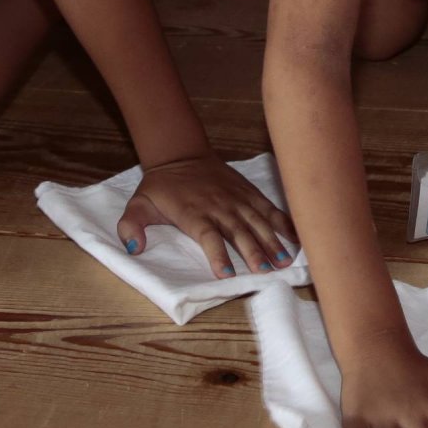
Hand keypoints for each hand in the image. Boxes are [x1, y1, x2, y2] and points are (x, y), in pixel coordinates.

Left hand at [118, 156, 294, 276]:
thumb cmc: (161, 186)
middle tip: (266, 270)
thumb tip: (133, 247)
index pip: (208, 236)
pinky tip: (296, 236)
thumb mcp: (138, 205)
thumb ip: (131, 226)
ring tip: (284, 260)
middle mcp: (218, 206)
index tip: (227, 273)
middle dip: (253, 251)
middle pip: (239, 231)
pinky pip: (268, 208)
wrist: (181, 154)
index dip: (218, 254)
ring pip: (257, 221)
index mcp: (193, 213)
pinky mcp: (248, 192)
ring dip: (271, 240)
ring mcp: (236, 198)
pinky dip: (282, 221)